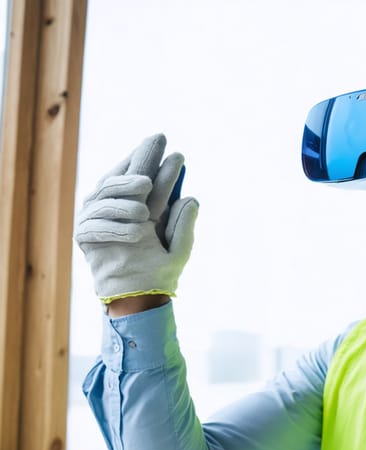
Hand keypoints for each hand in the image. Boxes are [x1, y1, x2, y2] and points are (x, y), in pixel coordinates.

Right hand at [75, 133, 198, 303]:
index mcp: (143, 207)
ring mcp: (99, 218)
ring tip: (147, 210)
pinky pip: (94, 224)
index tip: (174, 151)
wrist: (139, 299)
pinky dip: (115, 227)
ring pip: (105, 193)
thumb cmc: (159, 273)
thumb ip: (184, 224)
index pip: (149, 178)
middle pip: (125, 176)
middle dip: (143, 158)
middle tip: (159, 146)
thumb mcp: (180, 248)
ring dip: (125, 194)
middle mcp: (119, 208)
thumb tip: (190, 198)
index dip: (158, 162)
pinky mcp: (86, 236)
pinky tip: (136, 232)